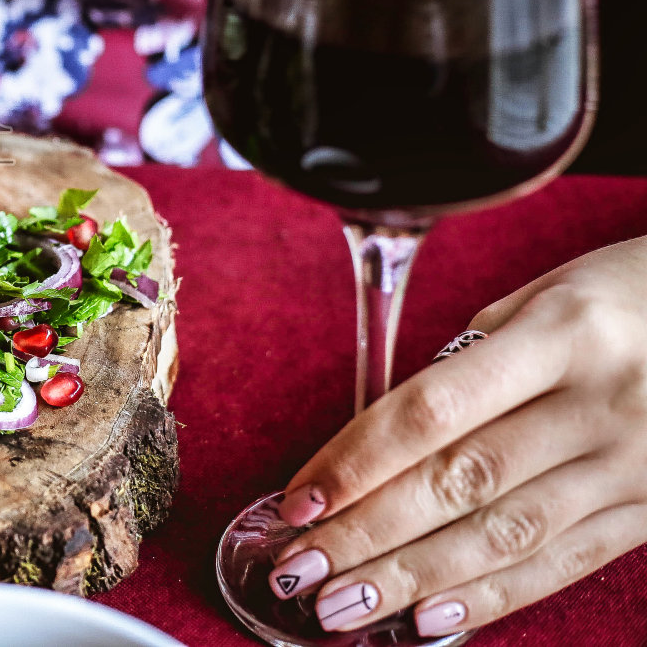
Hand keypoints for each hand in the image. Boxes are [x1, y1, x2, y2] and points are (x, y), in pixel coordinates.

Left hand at [267, 236, 646, 636]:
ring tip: (338, 606)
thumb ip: (473, 360)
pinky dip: (490, 597)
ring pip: (504, 536)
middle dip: (366, 535)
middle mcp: (599, 404)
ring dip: (411, 580)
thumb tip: (390, 432)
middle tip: (295, 570)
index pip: (432, 410)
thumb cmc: (634, 294)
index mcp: (562, 334)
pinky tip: (429, 621)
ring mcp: (634, 467)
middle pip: (460, 484)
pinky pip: (562, 563)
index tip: (298, 497)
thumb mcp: (550, 295)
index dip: (356, 460)